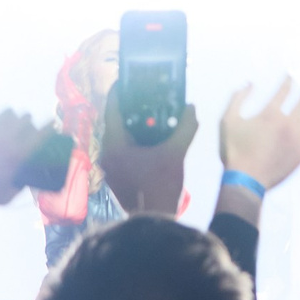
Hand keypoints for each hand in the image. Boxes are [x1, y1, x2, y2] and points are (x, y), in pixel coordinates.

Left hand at [0, 107, 47, 212]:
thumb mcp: (6, 197)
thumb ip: (20, 186)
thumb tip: (29, 178)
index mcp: (17, 155)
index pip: (42, 133)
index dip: (50, 126)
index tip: (52, 125)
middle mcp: (5, 138)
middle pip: (25, 118)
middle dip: (28, 121)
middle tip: (26, 125)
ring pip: (7, 111)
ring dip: (11, 115)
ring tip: (8, 120)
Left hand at [99, 95, 197, 216]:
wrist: (155, 221)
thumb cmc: (160, 187)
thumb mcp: (175, 154)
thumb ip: (185, 127)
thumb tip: (191, 109)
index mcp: (114, 145)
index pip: (113, 108)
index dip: (121, 90)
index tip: (128, 78)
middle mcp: (107, 154)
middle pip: (117, 122)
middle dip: (132, 108)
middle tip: (147, 95)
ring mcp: (111, 168)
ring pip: (120, 138)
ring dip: (136, 126)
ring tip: (153, 114)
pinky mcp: (118, 177)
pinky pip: (124, 151)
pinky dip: (137, 142)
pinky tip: (154, 139)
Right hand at [218, 78, 299, 191]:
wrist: (245, 180)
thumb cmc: (234, 150)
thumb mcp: (227, 121)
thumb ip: (237, 99)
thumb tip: (249, 84)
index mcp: (271, 115)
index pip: (284, 91)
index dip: (288, 81)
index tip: (291, 75)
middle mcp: (288, 125)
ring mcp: (297, 141)